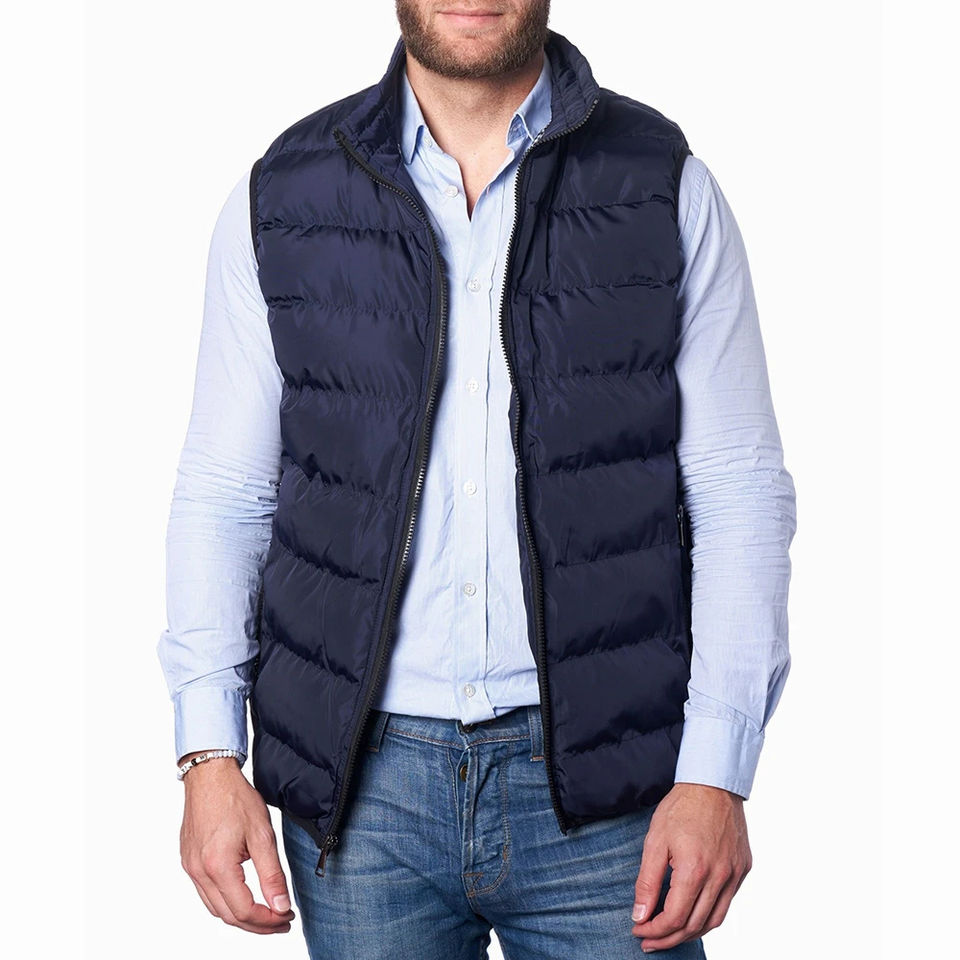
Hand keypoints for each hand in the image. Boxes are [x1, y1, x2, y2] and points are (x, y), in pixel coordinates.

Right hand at [179, 754, 295, 933]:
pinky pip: (206, 894)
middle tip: (282, 920)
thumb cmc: (235, 798)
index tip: (287, 917)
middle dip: (257, 924)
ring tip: (267, 913)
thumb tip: (281, 905)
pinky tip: (243, 897)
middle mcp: (199, 872)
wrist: (210, 775)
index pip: (244, 911)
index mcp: (217, 866)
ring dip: (241, 917)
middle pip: (229, 916)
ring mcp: (190, 868)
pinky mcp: (189, 861)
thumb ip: (272, 874)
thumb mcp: (263, 834)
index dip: (268, 921)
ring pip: (216, 908)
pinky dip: (226, 902)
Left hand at [631, 782, 751, 951]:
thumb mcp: (655, 841)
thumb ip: (647, 881)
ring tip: (669, 935)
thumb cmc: (681, 808)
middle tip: (649, 941)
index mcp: (694, 869)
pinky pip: (726, 904)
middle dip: (668, 938)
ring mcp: (735, 874)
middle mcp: (719, 877)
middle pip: (694, 926)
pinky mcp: (743, 869)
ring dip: (690, 933)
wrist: (713, 784)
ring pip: (714, 921)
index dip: (654, 930)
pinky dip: (708, 916)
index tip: (638, 930)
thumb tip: (640, 915)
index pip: (674, 918)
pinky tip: (692, 914)